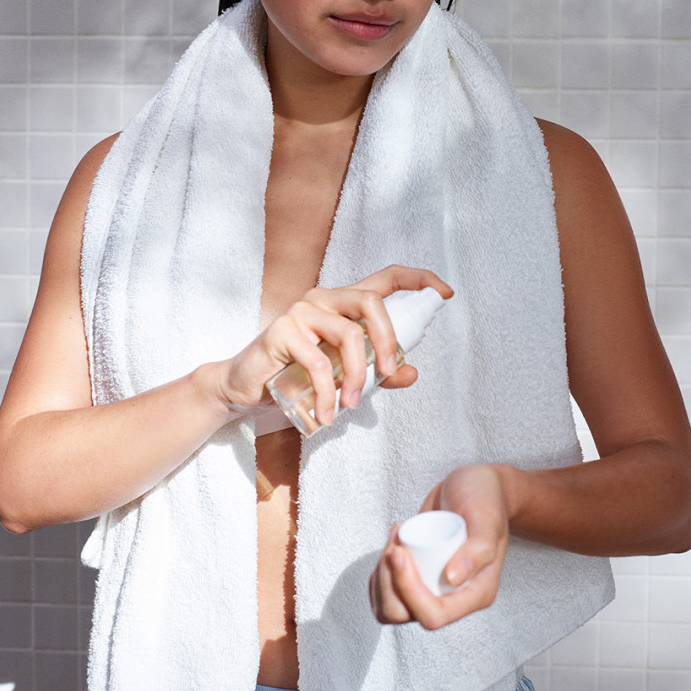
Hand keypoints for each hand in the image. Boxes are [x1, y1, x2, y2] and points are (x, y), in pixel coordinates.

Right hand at [212, 265, 452, 425]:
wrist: (245, 388)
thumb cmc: (296, 376)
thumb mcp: (343, 376)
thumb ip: (377, 373)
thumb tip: (411, 373)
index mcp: (343, 304)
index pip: (386, 278)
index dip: (418, 279)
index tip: (445, 293)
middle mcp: (324, 299)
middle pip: (371, 302)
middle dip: (389, 340)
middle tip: (389, 373)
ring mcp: (301, 312)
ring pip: (348, 335)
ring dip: (358, 376)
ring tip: (353, 404)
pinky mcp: (281, 331)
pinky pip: (318, 362)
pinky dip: (328, 392)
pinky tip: (327, 412)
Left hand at [369, 464, 511, 629]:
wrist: (477, 487)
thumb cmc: (486, 501)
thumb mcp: (487, 519)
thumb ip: (479, 549)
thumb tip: (452, 579)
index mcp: (475, 594)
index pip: (434, 615)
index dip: (408, 591)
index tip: (400, 552)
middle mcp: (453, 598)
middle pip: (403, 614)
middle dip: (389, 581)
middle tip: (395, 545)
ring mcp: (433, 588)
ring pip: (390, 607)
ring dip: (381, 576)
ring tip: (394, 539)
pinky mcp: (418, 577)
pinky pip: (388, 592)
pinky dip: (379, 572)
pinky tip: (392, 543)